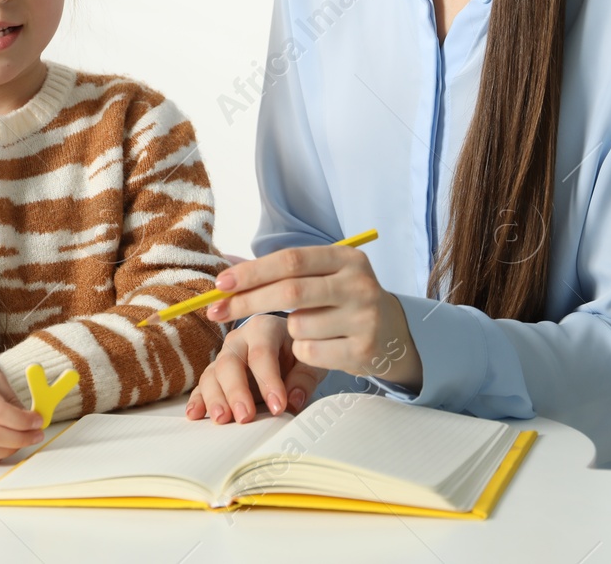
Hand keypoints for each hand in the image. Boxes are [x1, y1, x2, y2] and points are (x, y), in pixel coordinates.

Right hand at [186, 312, 325, 423]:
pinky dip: (197, 401)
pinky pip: (202, 386)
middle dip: (237, 391)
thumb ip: (304, 378)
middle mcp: (239, 339)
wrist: (288, 348)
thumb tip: (294, 399)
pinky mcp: (214, 375)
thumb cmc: (299, 353)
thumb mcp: (310, 361)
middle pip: (230, 362)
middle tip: (245, 417)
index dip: (269, 381)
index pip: (262, 353)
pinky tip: (194, 415)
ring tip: (222, 419)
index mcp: (264, 328)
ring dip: (215, 398)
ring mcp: (224, 356)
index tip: (279, 406)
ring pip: (212, 374)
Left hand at [205, 244, 421, 393]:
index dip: (253, 271)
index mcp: (346, 258)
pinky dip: (303, 350)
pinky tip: (322, 344)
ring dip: (288, 331)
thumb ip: (285, 274)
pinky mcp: (363, 350)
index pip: (291, 260)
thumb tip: (227, 279)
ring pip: (298, 326)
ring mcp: (364, 318)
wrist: (394, 333)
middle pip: (290, 292)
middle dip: (248, 301)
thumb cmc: (343, 300)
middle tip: (216, 311)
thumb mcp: (325, 275)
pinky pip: (309, 352)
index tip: (221, 283)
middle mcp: (358, 284)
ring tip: (309, 327)